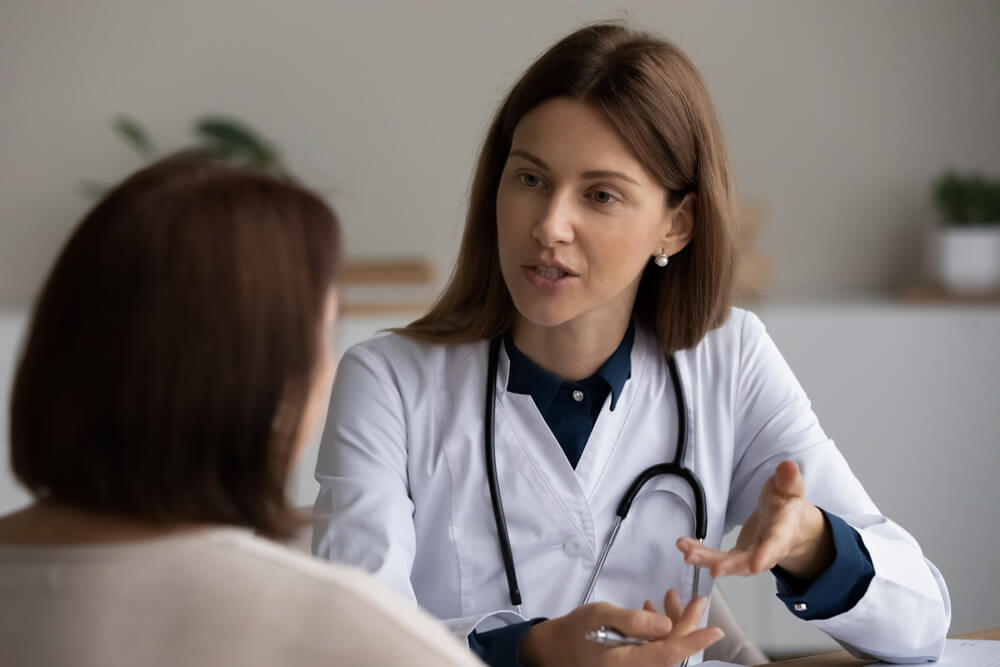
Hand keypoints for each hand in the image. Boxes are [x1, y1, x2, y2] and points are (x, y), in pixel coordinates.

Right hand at [519, 591, 722, 666]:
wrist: (552, 650)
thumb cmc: (574, 631)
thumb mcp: (600, 617)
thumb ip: (633, 621)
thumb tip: (666, 625)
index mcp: (628, 663)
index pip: (669, 654)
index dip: (693, 642)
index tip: (714, 630)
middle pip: (670, 651)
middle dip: (686, 625)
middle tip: (696, 600)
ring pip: (663, 648)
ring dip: (671, 624)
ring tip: (669, 597)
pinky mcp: (630, 664)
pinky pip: (652, 650)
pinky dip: (657, 630)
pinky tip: (650, 610)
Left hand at [676, 460, 834, 580]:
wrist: (790, 525)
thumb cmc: (787, 505)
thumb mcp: (790, 489)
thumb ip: (788, 480)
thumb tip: (788, 466)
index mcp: (783, 531)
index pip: (776, 543)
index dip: (767, 554)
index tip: (756, 565)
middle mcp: (766, 549)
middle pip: (749, 560)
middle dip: (730, 565)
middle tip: (714, 569)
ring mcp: (750, 555)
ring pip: (730, 563)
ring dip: (708, 561)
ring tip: (688, 555)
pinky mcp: (737, 555)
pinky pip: (719, 559)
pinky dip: (702, 556)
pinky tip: (686, 551)